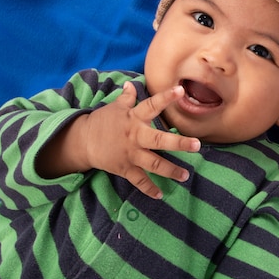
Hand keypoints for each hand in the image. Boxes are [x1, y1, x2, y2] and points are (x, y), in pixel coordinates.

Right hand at [83, 82, 200, 198]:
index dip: (165, 98)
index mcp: (134, 118)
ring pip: (153, 164)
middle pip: (158, 141)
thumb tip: (131, 83)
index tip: (180, 91)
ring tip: (185, 175)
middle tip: (197, 145)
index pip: (152, 105)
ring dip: (170, 171)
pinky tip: (160, 195)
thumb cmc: (102, 122)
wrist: (82, 142)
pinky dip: (149, 188)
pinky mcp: (124, 168)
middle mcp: (135, 136)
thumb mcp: (115, 108)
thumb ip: (127, 98)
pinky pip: (139, 181)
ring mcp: (130, 154)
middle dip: (178, 144)